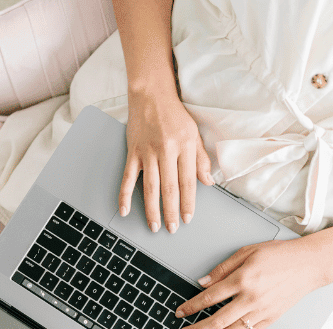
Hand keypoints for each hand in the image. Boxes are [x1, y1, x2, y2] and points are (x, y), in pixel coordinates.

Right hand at [119, 89, 213, 232]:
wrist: (151, 95)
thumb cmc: (174, 114)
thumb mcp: (194, 133)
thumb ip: (201, 159)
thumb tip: (208, 182)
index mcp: (184, 146)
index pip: (188, 181)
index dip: (188, 202)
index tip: (187, 218)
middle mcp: (166, 150)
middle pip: (169, 188)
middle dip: (171, 211)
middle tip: (171, 229)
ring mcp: (147, 152)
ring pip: (150, 186)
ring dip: (152, 209)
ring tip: (154, 225)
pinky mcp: (132, 152)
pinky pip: (127, 178)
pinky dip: (124, 195)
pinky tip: (125, 210)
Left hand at [174, 239, 327, 328]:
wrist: (309, 265)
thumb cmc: (280, 255)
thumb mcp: (247, 252)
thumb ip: (222, 268)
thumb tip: (202, 282)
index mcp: (243, 279)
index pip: (209, 298)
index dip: (191, 307)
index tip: (180, 313)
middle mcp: (251, 298)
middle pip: (217, 321)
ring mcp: (261, 311)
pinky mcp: (270, 319)